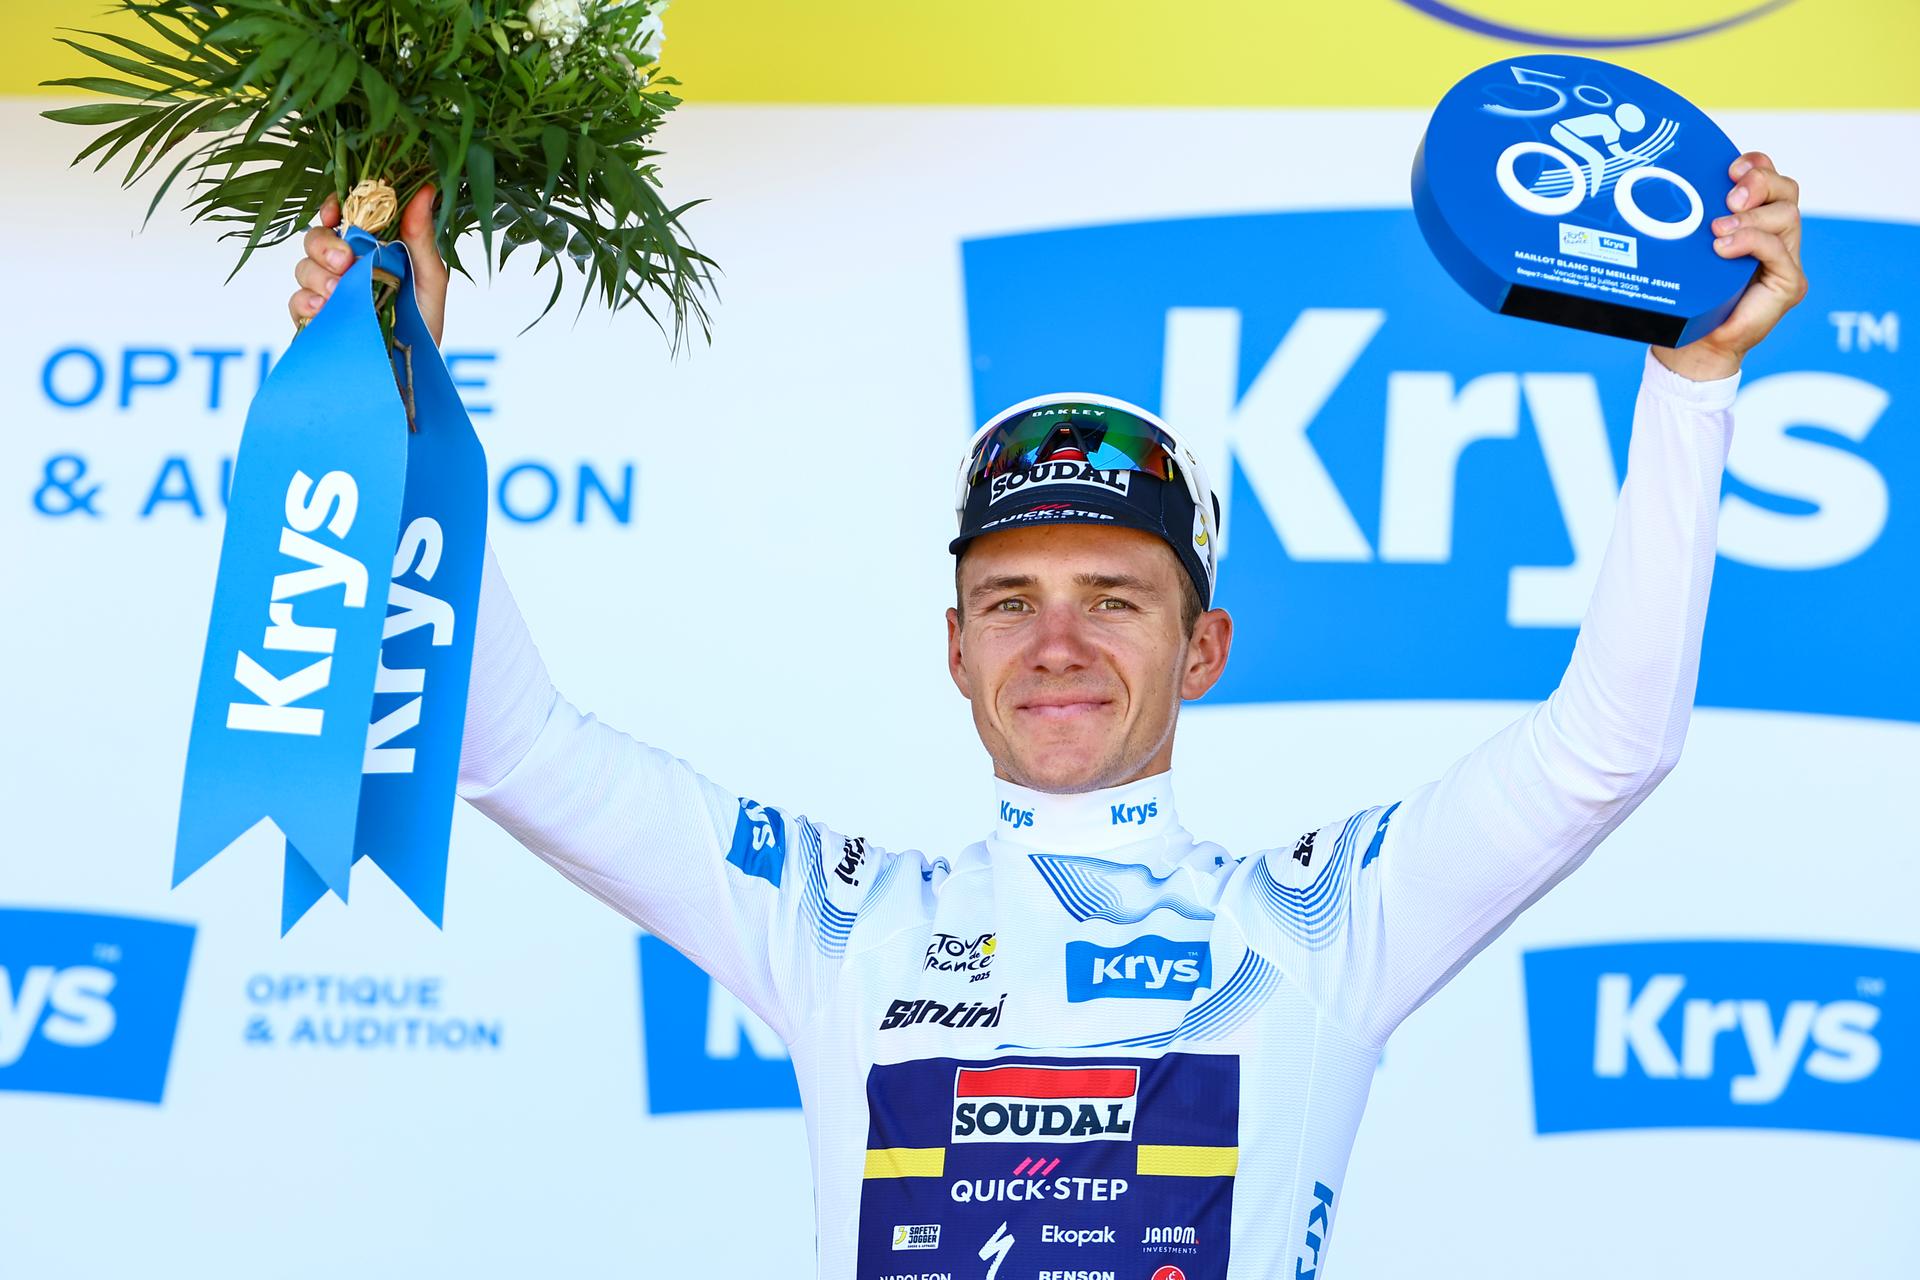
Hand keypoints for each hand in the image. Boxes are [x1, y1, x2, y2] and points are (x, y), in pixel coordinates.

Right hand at [288, 184, 449, 345]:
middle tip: (343, 262)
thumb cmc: (423, 322)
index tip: (334, 213)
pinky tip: (323, 309)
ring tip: (338, 293)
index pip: (342, 214)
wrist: (411, 370)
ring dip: (317, 276)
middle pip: (315, 237)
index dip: (332, 206)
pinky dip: (305, 302)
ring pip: (303, 267)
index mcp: (371, 247)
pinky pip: (296, 301)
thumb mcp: (429, 279)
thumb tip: (424, 190)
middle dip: (323, 245)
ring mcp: (327, 291)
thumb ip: (421, 237)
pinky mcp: (314, 317)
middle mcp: (345, 265)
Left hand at [1653, 152, 1807, 381]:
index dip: (1756, 165)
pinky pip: (1777, 250)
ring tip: (1718, 230)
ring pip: (1787, 214)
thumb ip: (1695, 222)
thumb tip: (1675, 188)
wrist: (1691, 347)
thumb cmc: (1687, 299)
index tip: (1729, 167)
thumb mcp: (1688, 250)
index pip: (1770, 180)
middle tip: (1729, 198)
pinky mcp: (1788, 283)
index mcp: (1755, 224)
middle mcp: (1776, 238)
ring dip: (1751, 216)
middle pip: (1787, 190)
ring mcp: (1785, 260)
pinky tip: (1723, 249)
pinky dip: (1751, 242)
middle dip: (1759, 183)